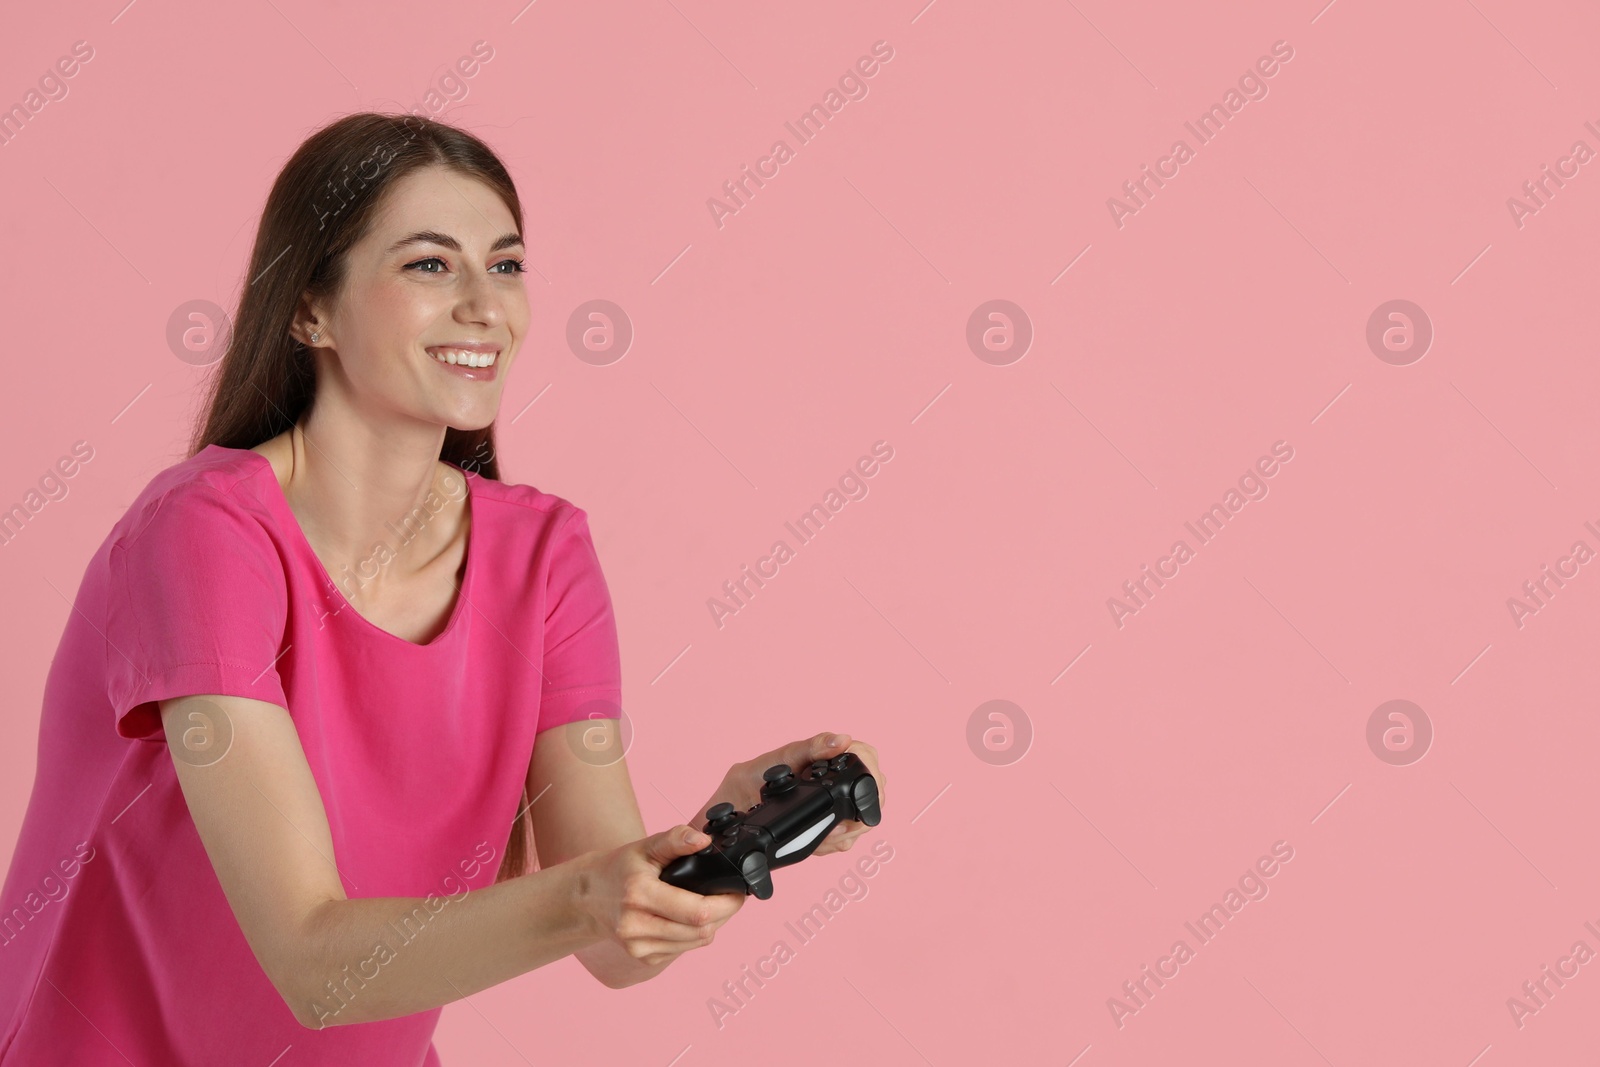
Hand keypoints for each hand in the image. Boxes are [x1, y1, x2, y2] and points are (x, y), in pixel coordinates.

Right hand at [574, 824, 744, 967]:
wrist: (589, 897)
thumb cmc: (620, 868)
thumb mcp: (646, 846)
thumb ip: (676, 839)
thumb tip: (704, 841)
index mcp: (639, 895)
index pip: (697, 912)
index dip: (726, 904)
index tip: (738, 891)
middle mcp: (636, 926)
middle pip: (701, 931)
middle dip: (725, 914)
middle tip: (730, 897)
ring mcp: (639, 947)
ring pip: (696, 942)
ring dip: (713, 925)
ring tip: (713, 904)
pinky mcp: (644, 958)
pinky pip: (684, 949)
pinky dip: (695, 934)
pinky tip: (690, 918)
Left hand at [696, 732, 884, 856]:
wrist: (722, 823)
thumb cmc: (744, 785)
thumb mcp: (775, 762)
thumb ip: (809, 749)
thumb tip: (842, 739)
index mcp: (823, 755)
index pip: (867, 756)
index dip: (871, 773)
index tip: (860, 791)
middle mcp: (830, 779)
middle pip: (874, 790)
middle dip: (860, 811)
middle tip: (835, 822)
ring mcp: (830, 805)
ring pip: (863, 819)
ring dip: (845, 831)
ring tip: (820, 832)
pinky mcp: (822, 829)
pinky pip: (845, 840)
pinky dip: (832, 844)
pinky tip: (816, 842)